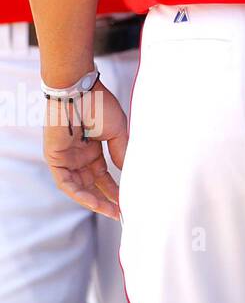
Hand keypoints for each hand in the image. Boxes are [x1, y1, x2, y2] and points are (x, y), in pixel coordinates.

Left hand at [43, 79, 127, 219]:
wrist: (79, 91)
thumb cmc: (98, 104)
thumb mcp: (117, 131)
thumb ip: (121, 153)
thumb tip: (130, 173)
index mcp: (93, 148)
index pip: (104, 175)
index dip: (116, 188)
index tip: (128, 200)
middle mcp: (79, 155)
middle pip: (92, 184)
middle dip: (106, 199)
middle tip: (120, 212)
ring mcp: (67, 158)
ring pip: (79, 187)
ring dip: (94, 200)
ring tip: (111, 211)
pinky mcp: (55, 158)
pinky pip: (66, 183)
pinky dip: (80, 193)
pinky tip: (94, 202)